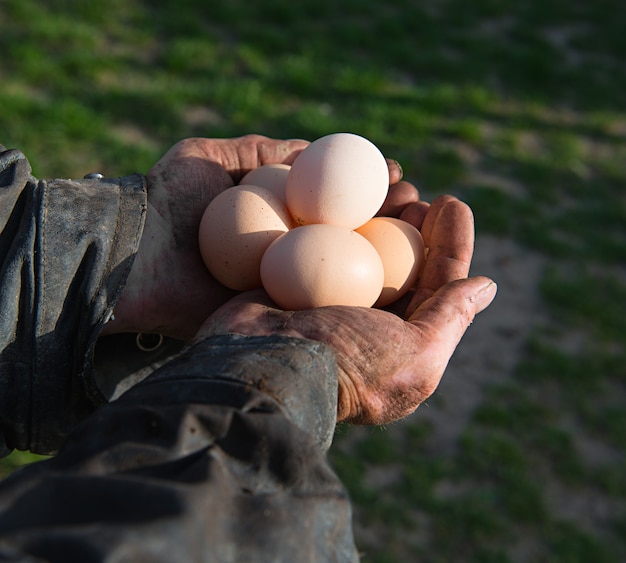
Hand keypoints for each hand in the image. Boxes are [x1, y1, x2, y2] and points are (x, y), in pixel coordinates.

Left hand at [102, 135, 404, 339]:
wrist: (137, 256)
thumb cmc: (168, 200)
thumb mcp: (209, 157)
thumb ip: (262, 151)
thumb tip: (314, 146)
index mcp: (276, 216)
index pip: (333, 200)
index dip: (367, 188)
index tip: (395, 175)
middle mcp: (287, 249)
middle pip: (348, 231)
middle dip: (388, 215)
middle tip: (417, 201)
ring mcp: (285, 282)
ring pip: (346, 264)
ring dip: (387, 248)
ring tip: (419, 225)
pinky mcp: (279, 310)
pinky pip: (326, 296)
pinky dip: (361, 285)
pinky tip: (394, 271)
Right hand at [196, 192, 496, 424]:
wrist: (261, 366)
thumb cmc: (346, 364)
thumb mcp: (414, 354)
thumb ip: (449, 319)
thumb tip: (486, 287)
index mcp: (398, 341)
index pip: (437, 285)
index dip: (450, 243)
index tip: (451, 203)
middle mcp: (365, 319)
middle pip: (399, 260)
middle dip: (413, 225)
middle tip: (416, 195)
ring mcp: (326, 297)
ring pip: (363, 244)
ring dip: (379, 212)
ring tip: (390, 182)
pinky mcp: (291, 278)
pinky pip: (320, 238)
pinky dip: (335, 213)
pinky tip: (341, 188)